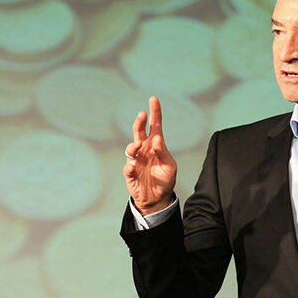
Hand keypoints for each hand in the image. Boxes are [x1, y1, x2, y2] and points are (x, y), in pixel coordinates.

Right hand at [123, 96, 176, 213]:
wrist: (157, 199)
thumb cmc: (164, 180)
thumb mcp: (170, 166)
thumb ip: (164, 153)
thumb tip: (157, 140)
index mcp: (156, 146)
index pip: (155, 126)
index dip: (154, 112)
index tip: (154, 99)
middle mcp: (144, 150)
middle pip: (139, 132)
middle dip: (139, 122)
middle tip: (142, 115)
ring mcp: (136, 161)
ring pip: (131, 148)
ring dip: (134, 145)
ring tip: (139, 145)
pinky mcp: (130, 174)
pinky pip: (128, 168)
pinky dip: (130, 167)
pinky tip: (134, 167)